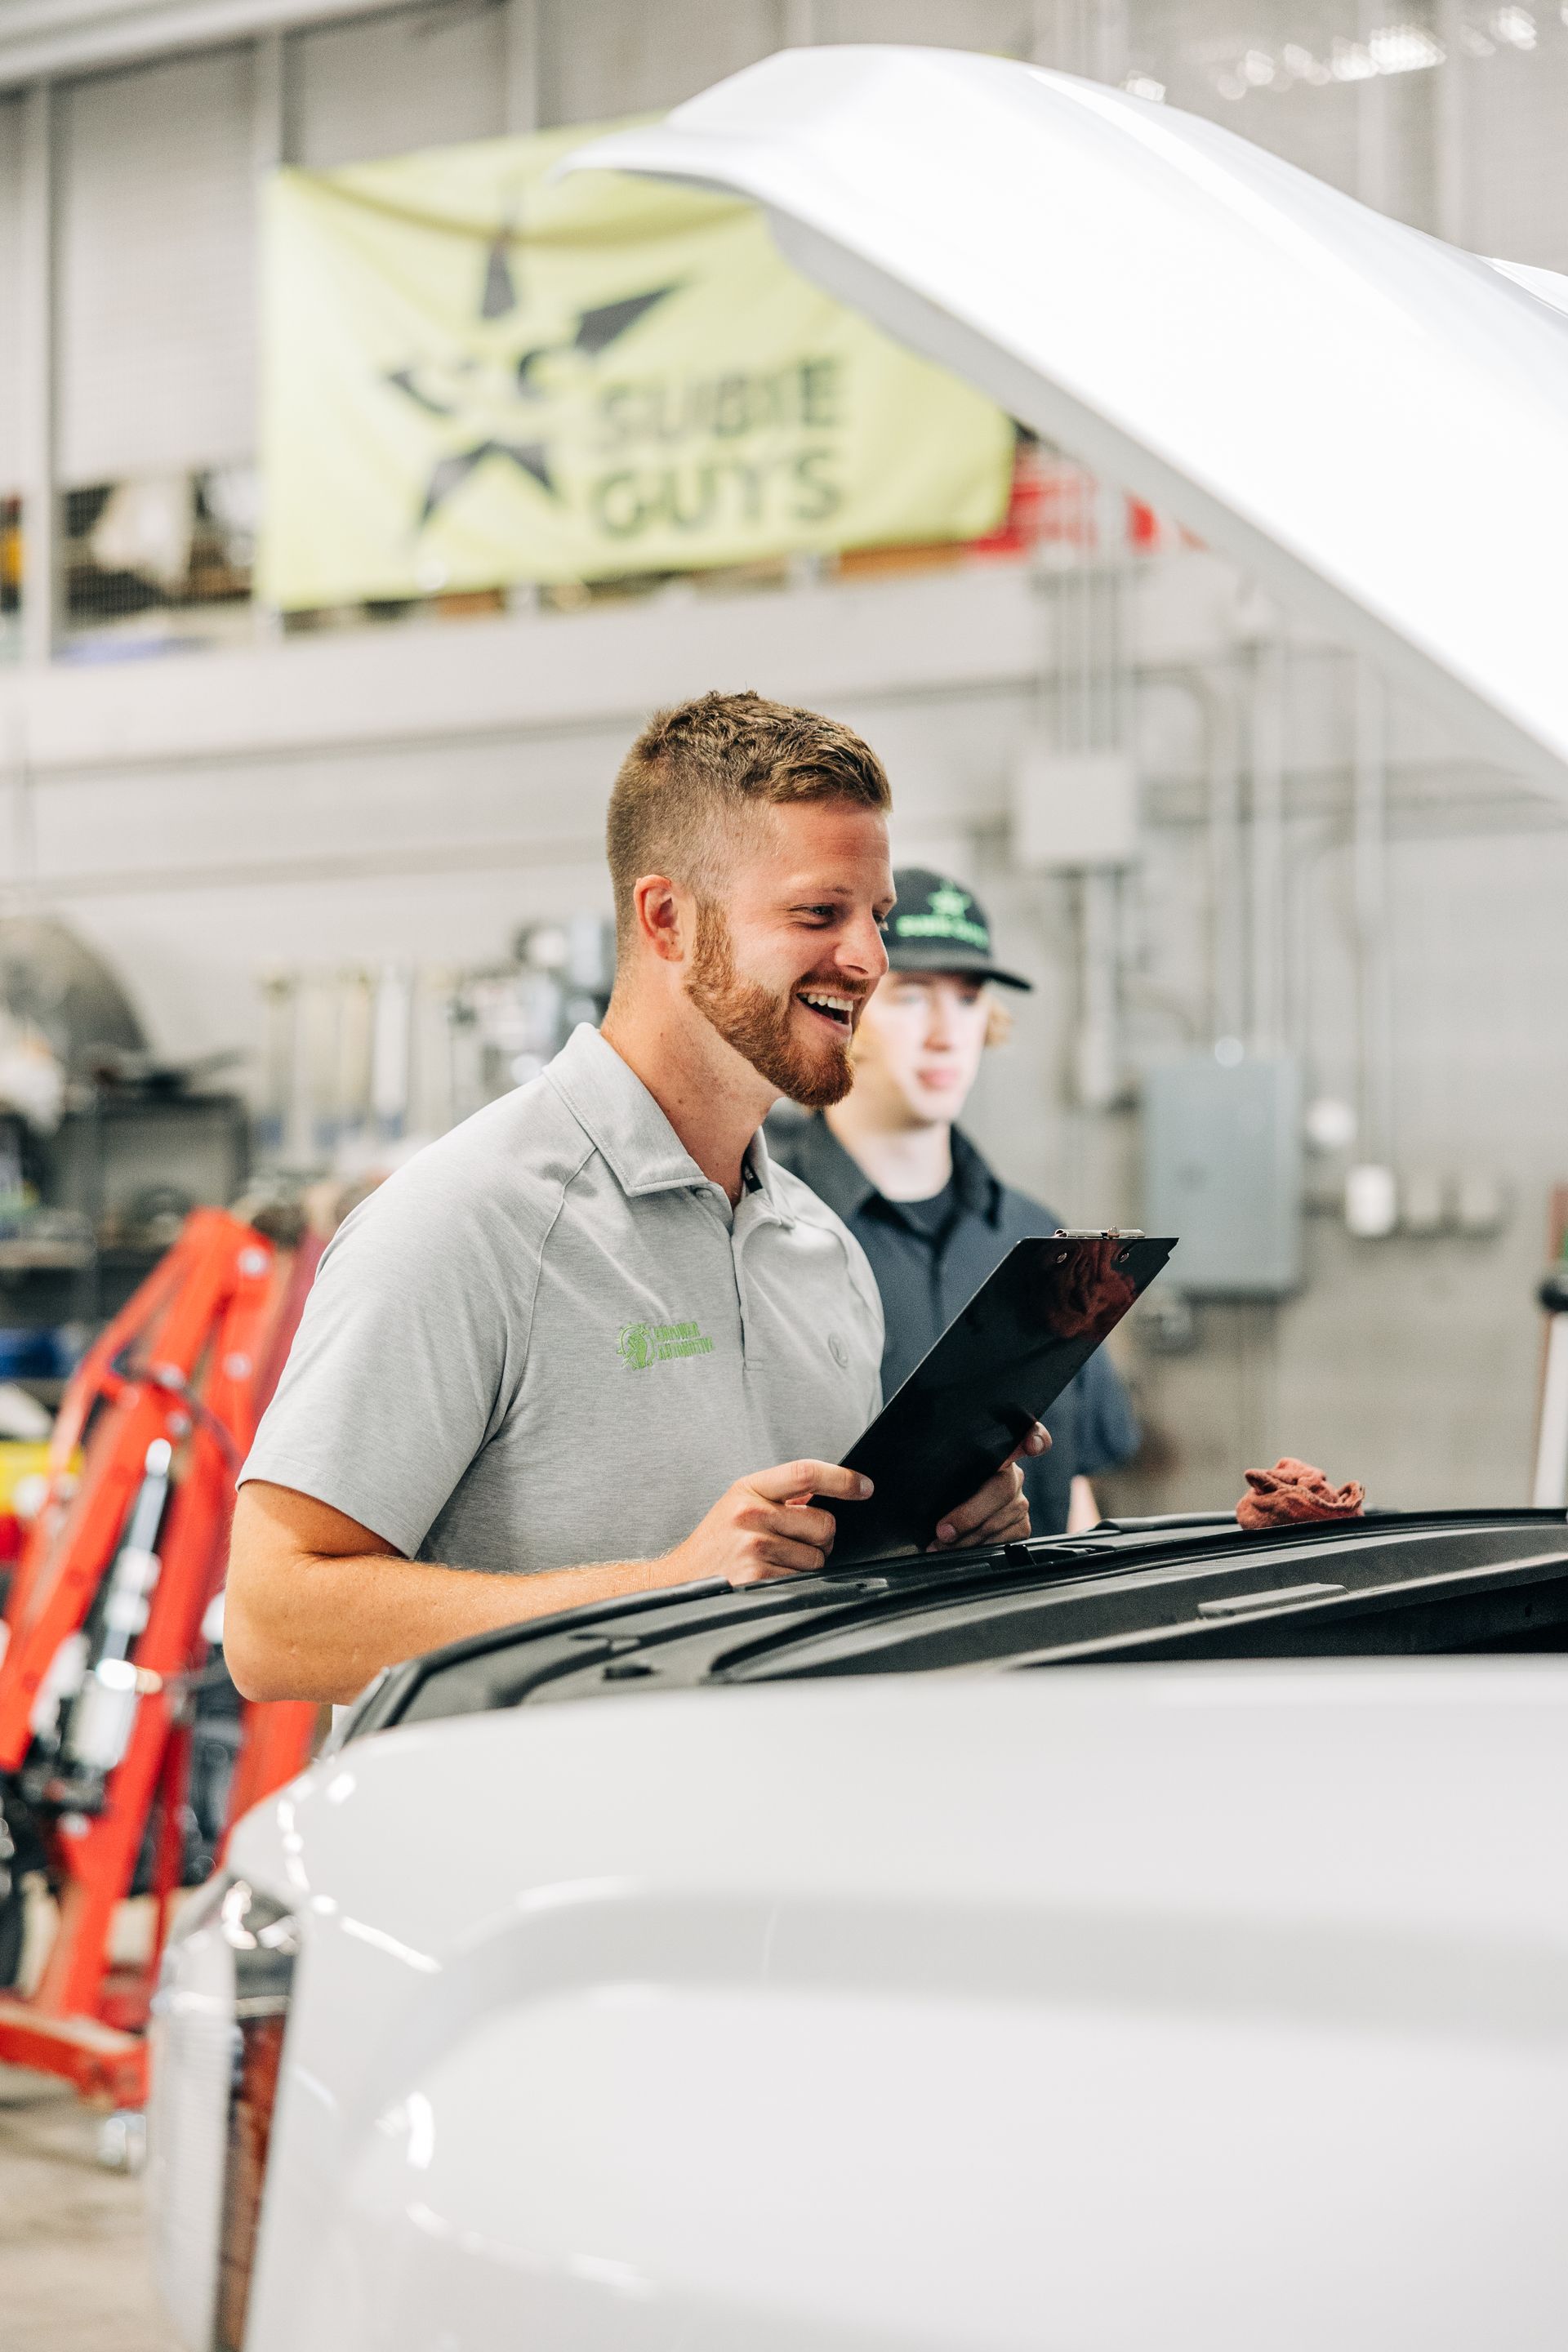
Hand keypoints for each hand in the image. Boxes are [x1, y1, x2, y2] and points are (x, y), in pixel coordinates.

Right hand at [661, 1460, 873, 1587]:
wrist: (678, 1581)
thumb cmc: (714, 1544)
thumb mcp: (738, 1505)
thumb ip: (779, 1496)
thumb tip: (825, 1492)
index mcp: (747, 1489)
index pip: (805, 1473)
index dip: (842, 1479)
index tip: (865, 1487)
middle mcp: (750, 1514)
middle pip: (823, 1523)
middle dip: (821, 1538)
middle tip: (796, 1543)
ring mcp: (753, 1546)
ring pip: (817, 1557)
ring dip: (806, 1564)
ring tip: (774, 1563)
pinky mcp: (757, 1577)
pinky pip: (803, 1580)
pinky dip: (794, 1583)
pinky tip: (768, 1578)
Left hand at [929, 1423, 1050, 1550]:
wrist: (940, 1518)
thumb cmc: (941, 1491)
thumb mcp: (941, 1475)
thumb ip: (947, 1468)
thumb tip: (927, 1468)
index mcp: (994, 1452)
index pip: (1025, 1434)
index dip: (1035, 1437)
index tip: (1030, 1446)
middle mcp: (1013, 1474)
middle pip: (1003, 1489)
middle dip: (970, 1515)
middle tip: (943, 1531)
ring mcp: (1019, 1501)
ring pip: (1001, 1519)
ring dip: (968, 1538)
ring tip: (942, 1544)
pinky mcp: (1021, 1525)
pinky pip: (1006, 1539)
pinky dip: (980, 1547)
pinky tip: (962, 1549)